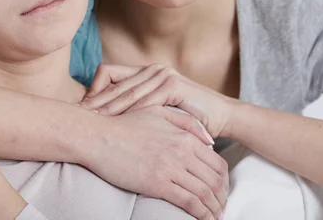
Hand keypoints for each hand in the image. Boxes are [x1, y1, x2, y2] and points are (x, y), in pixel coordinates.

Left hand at [81, 64, 234, 138]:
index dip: (92, 89)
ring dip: (108, 108)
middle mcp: (152, 70)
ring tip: (92, 122)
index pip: (107, 72)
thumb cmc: (186, 115)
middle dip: (94, 102)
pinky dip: (132, 113)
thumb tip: (103, 117)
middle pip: (114, 84)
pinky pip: (147, 101)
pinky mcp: (174, 87)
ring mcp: (163, 76)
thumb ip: (136, 105)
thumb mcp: (157, 108)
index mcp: (144, 72)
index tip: (82, 109)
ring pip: (127, 92)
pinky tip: (120, 125)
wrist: (220, 116)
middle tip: (77, 117)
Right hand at [83, 105, 227, 219]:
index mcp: (184, 136)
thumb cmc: (124, 125)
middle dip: (222, 198)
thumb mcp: (158, 113)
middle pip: (215, 181)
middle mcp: (182, 152)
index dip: (224, 181)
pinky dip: (201, 214)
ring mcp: (170, 168)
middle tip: (221, 209)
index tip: (221, 192)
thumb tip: (210, 141)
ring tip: (214, 218)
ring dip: (214, 209)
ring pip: (205, 194)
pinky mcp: (158, 184)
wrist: (98, 136)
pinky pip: (189, 202)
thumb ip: (187, 122)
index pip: (217, 163)